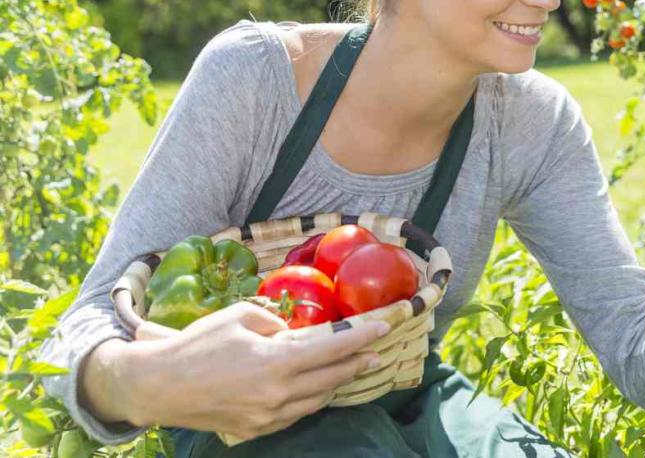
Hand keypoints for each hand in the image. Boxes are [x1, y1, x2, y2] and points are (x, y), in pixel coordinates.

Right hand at [128, 301, 388, 440]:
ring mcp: (267, 416)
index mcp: (276, 362)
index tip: (384, 328)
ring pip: (316, 400)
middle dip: (357, 363)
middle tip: (375, 351)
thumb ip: (274, 321)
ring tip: (352, 368)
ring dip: (336, 383)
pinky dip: (310, 399)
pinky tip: (316, 389)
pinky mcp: (255, 429)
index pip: (332, 349)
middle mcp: (277, 394)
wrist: (158, 386)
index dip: (362, 337)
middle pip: (331, 378)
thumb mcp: (238, 317)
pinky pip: (294, 414)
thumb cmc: (196, 345)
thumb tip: (292, 330)